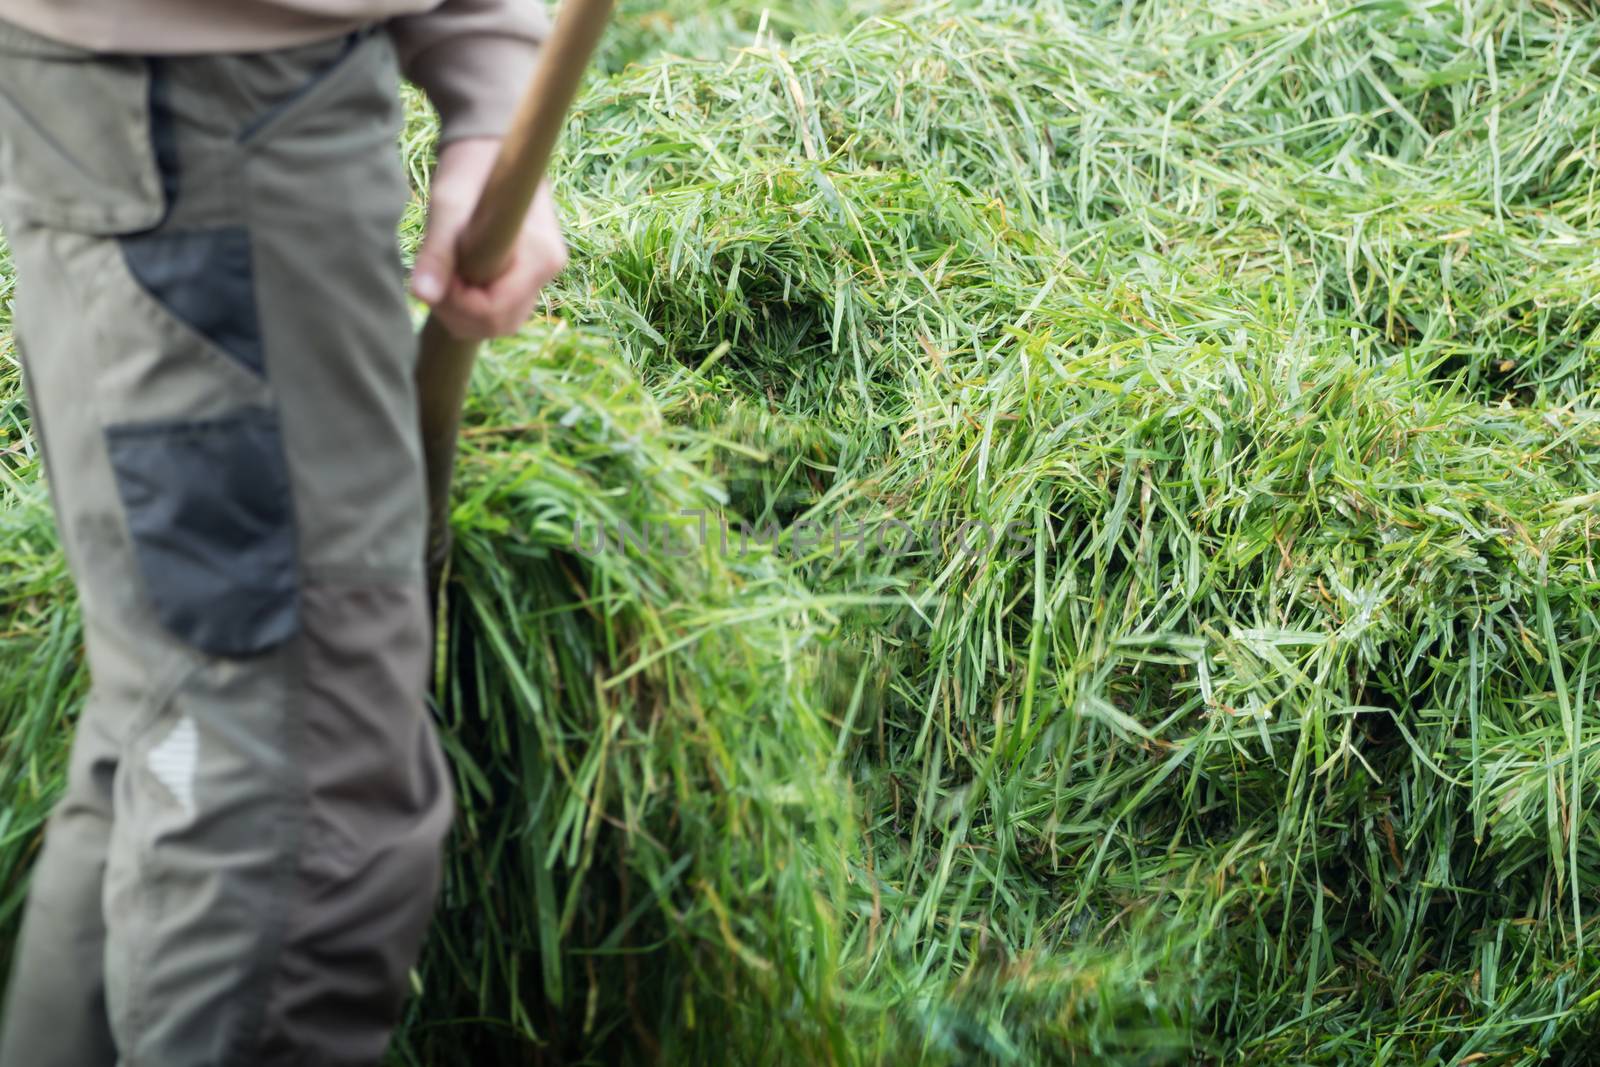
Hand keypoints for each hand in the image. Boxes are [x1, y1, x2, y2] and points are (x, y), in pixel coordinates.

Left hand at [410, 136, 567, 338]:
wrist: (489, 147)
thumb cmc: (469, 172)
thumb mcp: (448, 210)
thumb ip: (437, 255)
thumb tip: (422, 295)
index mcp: (539, 258)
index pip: (496, 312)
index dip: (458, 305)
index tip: (435, 277)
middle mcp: (549, 270)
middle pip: (501, 323)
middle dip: (460, 313)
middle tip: (435, 281)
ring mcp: (542, 274)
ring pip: (502, 321)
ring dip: (465, 312)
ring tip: (444, 278)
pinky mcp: (530, 273)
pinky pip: (504, 307)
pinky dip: (475, 304)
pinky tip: (457, 278)